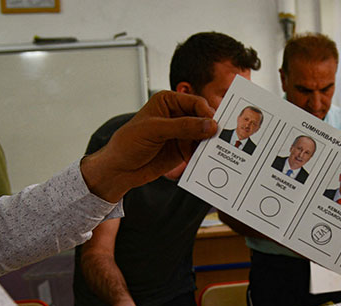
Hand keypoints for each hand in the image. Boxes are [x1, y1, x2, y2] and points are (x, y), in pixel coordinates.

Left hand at [81, 91, 217, 201]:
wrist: (120, 169)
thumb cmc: (128, 143)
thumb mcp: (154, 130)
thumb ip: (182, 127)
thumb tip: (209, 125)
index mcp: (168, 101)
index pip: (195, 103)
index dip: (207, 113)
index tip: (214, 126)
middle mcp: (177, 115)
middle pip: (203, 119)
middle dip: (211, 129)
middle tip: (220, 140)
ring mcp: (181, 133)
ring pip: (204, 135)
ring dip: (209, 144)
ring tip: (213, 152)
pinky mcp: (183, 150)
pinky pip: (199, 150)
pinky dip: (204, 155)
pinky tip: (205, 161)